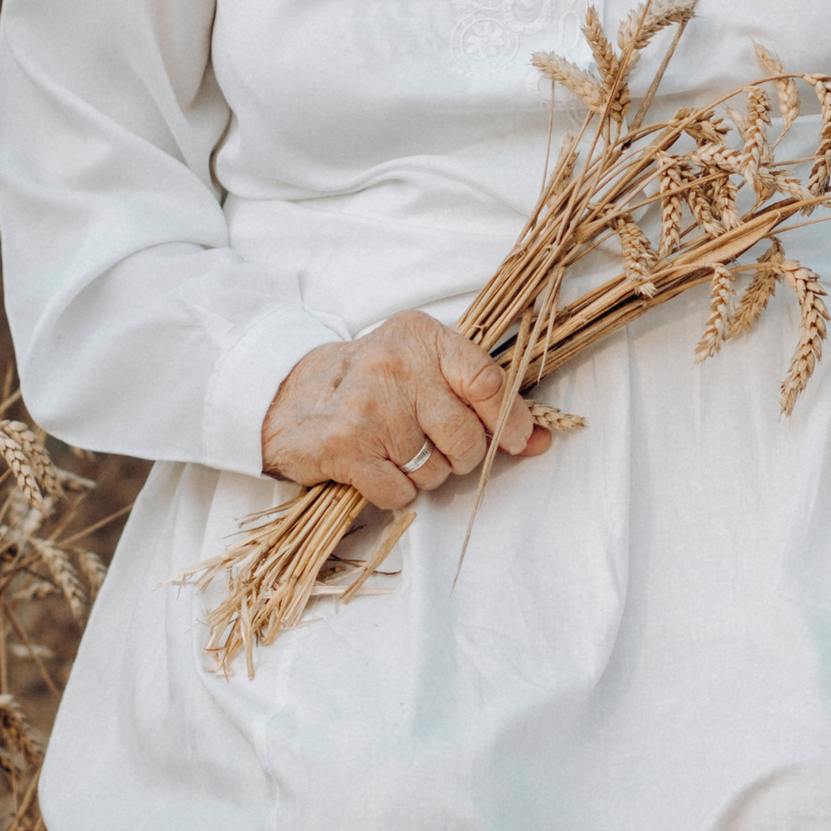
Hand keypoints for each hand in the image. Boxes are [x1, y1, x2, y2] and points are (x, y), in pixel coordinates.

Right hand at [261, 312, 551, 509]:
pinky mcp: (344, 448)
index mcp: (421, 337)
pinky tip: (378, 467)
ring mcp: (368, 408)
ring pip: (434, 470)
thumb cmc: (371, 384)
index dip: (511, 419)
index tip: (516, 441)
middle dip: (462, 456)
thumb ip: (485, 402)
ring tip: (398, 451)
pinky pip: (400, 492)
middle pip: (466, 436)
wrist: (289, 399)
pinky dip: (396, 492)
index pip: (486, 381)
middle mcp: (394, 365)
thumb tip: (541, 441)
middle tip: (437, 446)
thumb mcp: (426, 372)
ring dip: (425, 475)